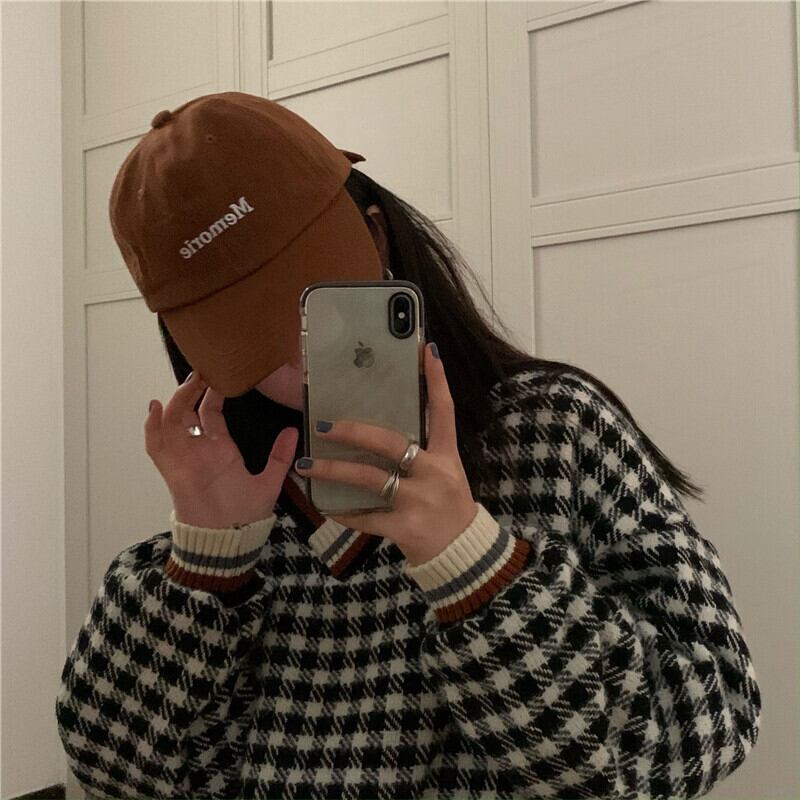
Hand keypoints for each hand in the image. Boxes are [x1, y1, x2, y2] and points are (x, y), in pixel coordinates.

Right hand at [145, 372, 297, 528]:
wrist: (230, 540)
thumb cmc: (247, 514)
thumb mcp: (270, 481)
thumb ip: (280, 456)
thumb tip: (294, 430)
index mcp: (222, 449)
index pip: (211, 414)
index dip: (212, 394)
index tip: (219, 375)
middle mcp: (201, 450)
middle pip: (188, 412)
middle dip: (191, 391)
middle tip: (201, 371)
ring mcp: (185, 458)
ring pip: (172, 423)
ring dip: (175, 402)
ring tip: (187, 383)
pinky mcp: (173, 470)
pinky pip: (156, 446)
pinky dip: (152, 427)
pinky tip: (155, 407)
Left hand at [294, 342, 477, 566]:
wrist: (463, 554)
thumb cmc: (449, 508)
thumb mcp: (447, 474)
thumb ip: (423, 453)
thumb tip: (386, 428)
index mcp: (447, 457)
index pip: (444, 411)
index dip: (436, 381)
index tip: (424, 352)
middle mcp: (435, 474)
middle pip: (391, 443)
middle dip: (354, 432)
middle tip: (324, 425)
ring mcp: (419, 501)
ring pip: (369, 479)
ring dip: (333, 470)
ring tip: (305, 465)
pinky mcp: (405, 527)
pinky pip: (366, 517)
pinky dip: (343, 513)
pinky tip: (325, 506)